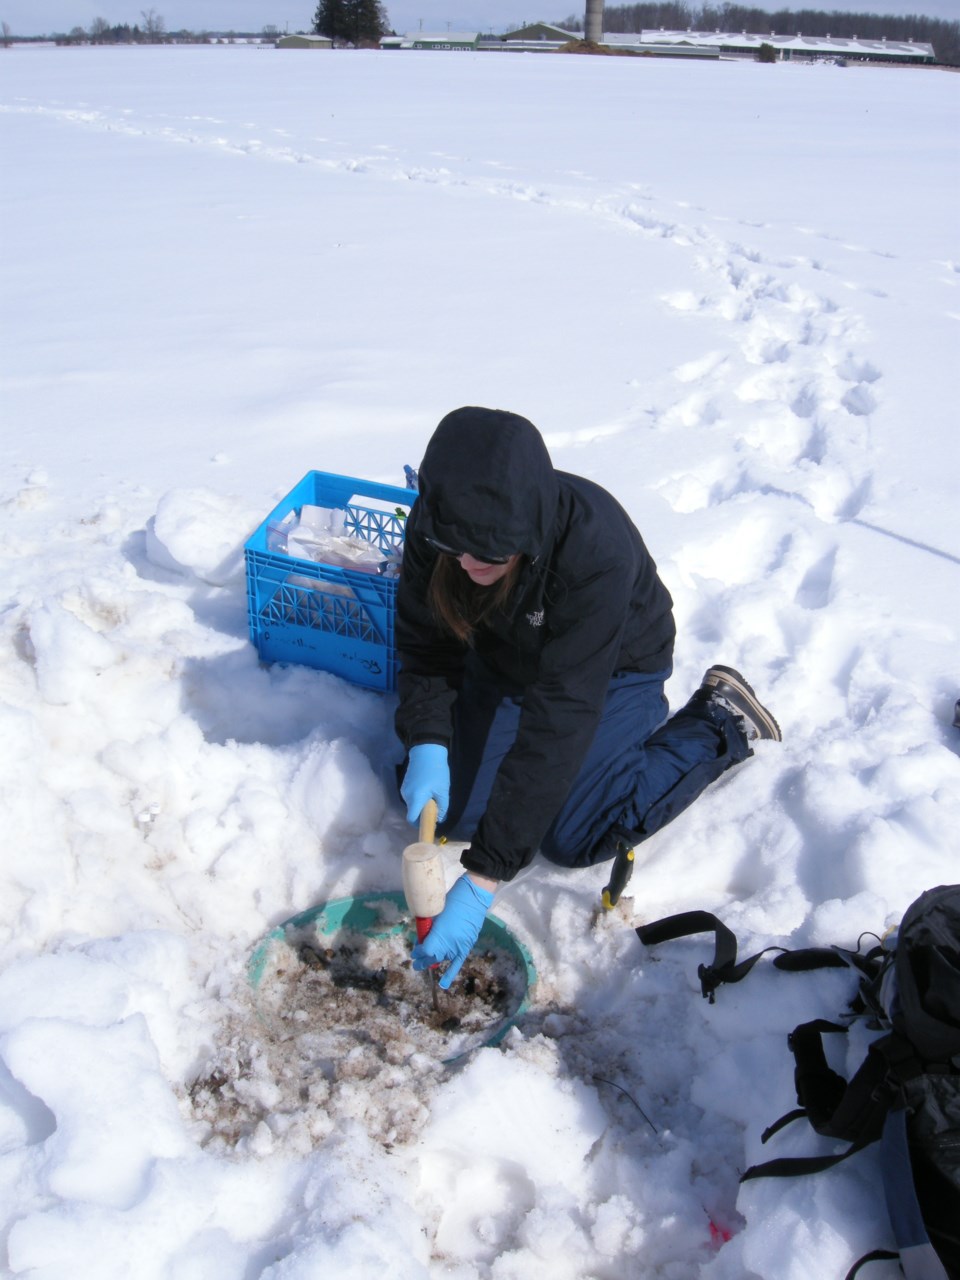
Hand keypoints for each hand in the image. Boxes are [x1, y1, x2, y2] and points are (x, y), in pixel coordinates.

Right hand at [401, 743, 449, 822]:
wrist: (426, 750)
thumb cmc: (436, 771)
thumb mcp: (443, 790)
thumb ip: (442, 807)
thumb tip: (440, 819)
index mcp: (415, 798)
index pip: (412, 819)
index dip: (420, 824)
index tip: (429, 823)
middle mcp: (406, 795)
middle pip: (413, 811)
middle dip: (423, 813)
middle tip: (436, 808)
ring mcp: (404, 789)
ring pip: (413, 804)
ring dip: (421, 804)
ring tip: (433, 795)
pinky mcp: (405, 783)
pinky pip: (412, 796)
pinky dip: (419, 797)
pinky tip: (427, 788)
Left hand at [412, 875, 494, 989]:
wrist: (474, 895)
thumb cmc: (452, 899)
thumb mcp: (436, 912)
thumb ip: (429, 927)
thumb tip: (424, 937)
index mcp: (439, 934)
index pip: (425, 950)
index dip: (418, 952)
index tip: (414, 951)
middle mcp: (448, 943)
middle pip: (432, 956)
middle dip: (423, 958)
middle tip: (416, 960)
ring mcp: (458, 945)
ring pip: (443, 958)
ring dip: (433, 961)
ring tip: (424, 965)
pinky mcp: (467, 945)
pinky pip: (457, 963)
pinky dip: (450, 974)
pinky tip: (443, 984)